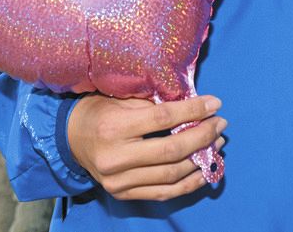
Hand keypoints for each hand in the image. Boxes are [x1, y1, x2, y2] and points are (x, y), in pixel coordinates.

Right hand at [67, 94, 226, 200]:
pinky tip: (205, 169)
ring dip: (201, 159)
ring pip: (171, 175)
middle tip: (220, 124)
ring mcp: (118, 182)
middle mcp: (115, 158)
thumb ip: (153, 103)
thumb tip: (193, 104)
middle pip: (171, 150)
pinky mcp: (123, 194)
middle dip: (202, 137)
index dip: (192, 111)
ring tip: (217, 144)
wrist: (71, 138)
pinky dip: (189, 183)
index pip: (162, 119)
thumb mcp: (121, 97)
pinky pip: (164, 193)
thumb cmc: (100, 110)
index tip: (215, 104)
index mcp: (113, 127)